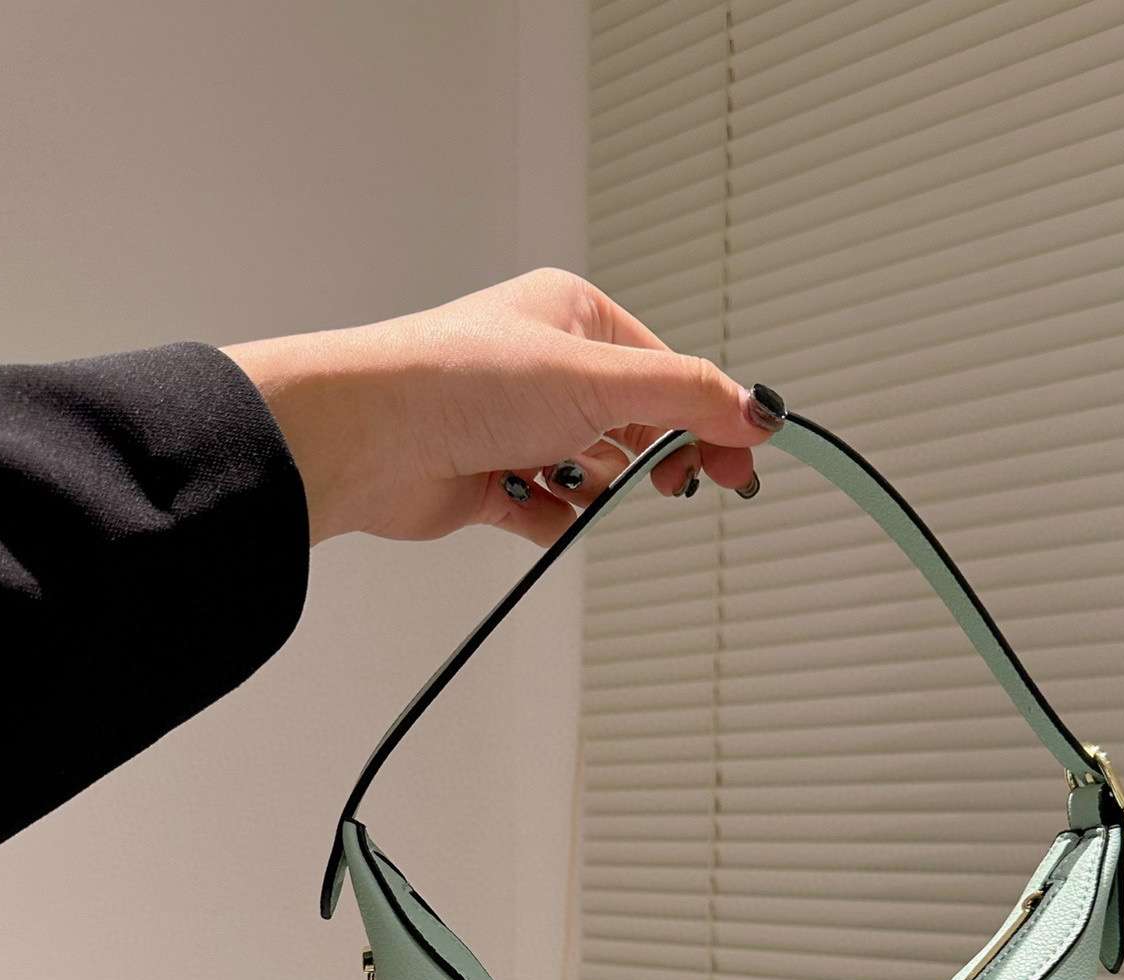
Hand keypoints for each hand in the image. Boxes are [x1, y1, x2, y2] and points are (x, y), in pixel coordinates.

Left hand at [221, 268, 783, 547]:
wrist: (367, 435)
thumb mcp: (599, 379)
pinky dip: (556, 518)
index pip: (664, 369)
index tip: (739, 460)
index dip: (706, 416)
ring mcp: (514, 424)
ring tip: (578, 485)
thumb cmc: (460, 380)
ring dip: (596, 487)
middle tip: (675, 488)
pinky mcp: (489, 477)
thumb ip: (686, 397)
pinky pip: (547, 510)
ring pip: (591, 469)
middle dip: (654, 458)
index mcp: (571, 316)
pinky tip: (551, 514)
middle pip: (633, 422)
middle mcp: (543, 365)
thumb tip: (756, 411)